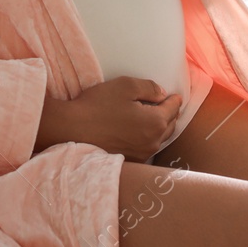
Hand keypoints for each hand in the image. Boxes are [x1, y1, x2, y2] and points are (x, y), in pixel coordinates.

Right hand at [38, 77, 181, 161]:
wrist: (72, 129)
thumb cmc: (98, 105)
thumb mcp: (126, 86)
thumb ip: (149, 87)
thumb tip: (162, 94)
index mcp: (155, 122)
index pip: (173, 108)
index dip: (174, 99)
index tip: (174, 94)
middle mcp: (153, 142)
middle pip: (170, 125)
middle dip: (170, 113)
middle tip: (167, 104)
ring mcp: (141, 154)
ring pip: (160, 138)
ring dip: (160, 127)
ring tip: (154, 117)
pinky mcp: (130, 160)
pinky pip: (147, 147)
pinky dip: (148, 138)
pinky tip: (140, 131)